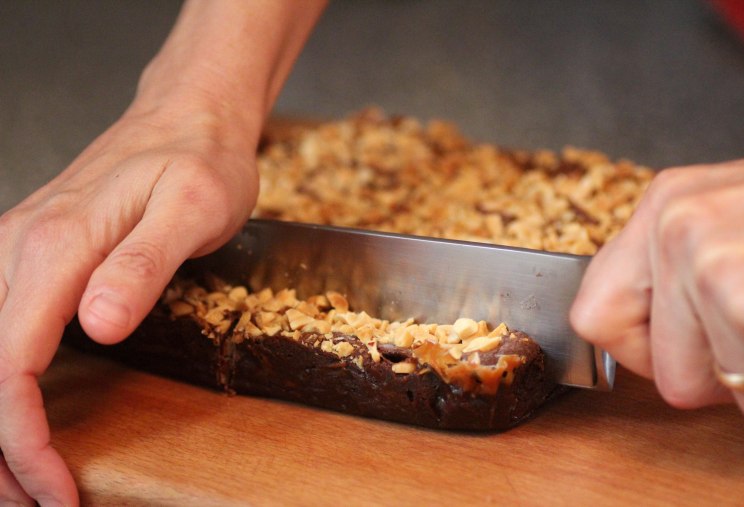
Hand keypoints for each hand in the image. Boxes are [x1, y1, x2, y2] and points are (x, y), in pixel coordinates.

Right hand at [0, 1, 324, 501]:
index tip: (55, 490)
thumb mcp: (193, 205)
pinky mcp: (35, 255)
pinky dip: (4, 384)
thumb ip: (143, 264)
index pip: (12, 364)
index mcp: (55, 245)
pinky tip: (19, 411)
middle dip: (4, 450)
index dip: (24, 439)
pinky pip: (1, 330)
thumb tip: (95, 325)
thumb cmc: (200, 160)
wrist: (188, 117)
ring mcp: (20, 250)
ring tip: (24, 480)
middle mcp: (20, 248)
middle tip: (40, 504)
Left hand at [570, 156, 743, 423]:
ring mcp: (706, 258)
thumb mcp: (733, 222)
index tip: (692, 340)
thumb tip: (624, 322)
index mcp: (665, 201)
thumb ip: (672, 266)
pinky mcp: (740, 298)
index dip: (646, 349)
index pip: (594, 316)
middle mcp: (674, 221)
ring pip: (693, 386)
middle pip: (651, 363)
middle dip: (711, 370)